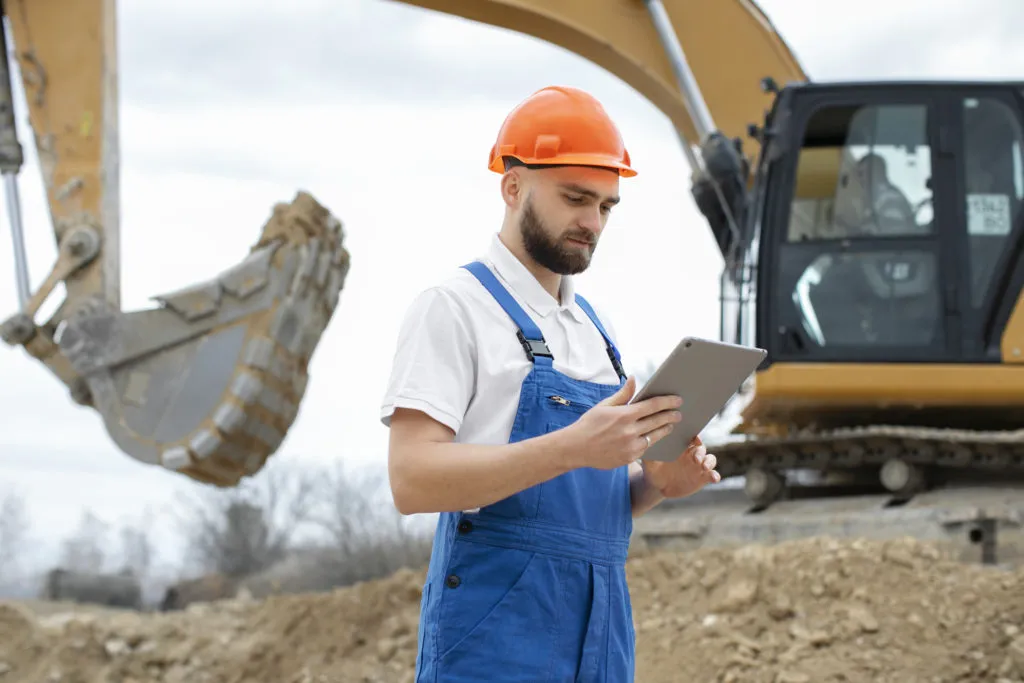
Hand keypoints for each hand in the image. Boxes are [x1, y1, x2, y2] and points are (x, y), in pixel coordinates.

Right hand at [560, 376, 681, 470]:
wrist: (576, 448)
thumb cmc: (589, 424)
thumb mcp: (604, 406)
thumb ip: (623, 394)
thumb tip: (633, 379)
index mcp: (624, 415)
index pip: (652, 406)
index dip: (667, 402)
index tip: (677, 400)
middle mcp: (630, 430)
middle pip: (658, 421)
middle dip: (671, 416)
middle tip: (679, 413)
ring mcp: (631, 446)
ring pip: (655, 436)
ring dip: (665, 429)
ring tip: (671, 425)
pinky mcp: (630, 457)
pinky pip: (646, 448)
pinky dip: (652, 441)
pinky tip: (655, 437)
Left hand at [642, 435, 719, 497]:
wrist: (657, 486)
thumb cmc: (653, 469)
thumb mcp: (649, 461)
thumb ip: (649, 453)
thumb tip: (646, 443)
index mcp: (681, 447)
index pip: (691, 437)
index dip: (695, 437)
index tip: (695, 439)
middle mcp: (692, 454)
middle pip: (701, 448)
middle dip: (700, 452)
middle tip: (695, 459)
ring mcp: (699, 466)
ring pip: (710, 459)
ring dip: (709, 461)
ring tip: (704, 467)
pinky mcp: (702, 478)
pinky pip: (712, 475)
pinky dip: (715, 475)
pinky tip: (714, 478)